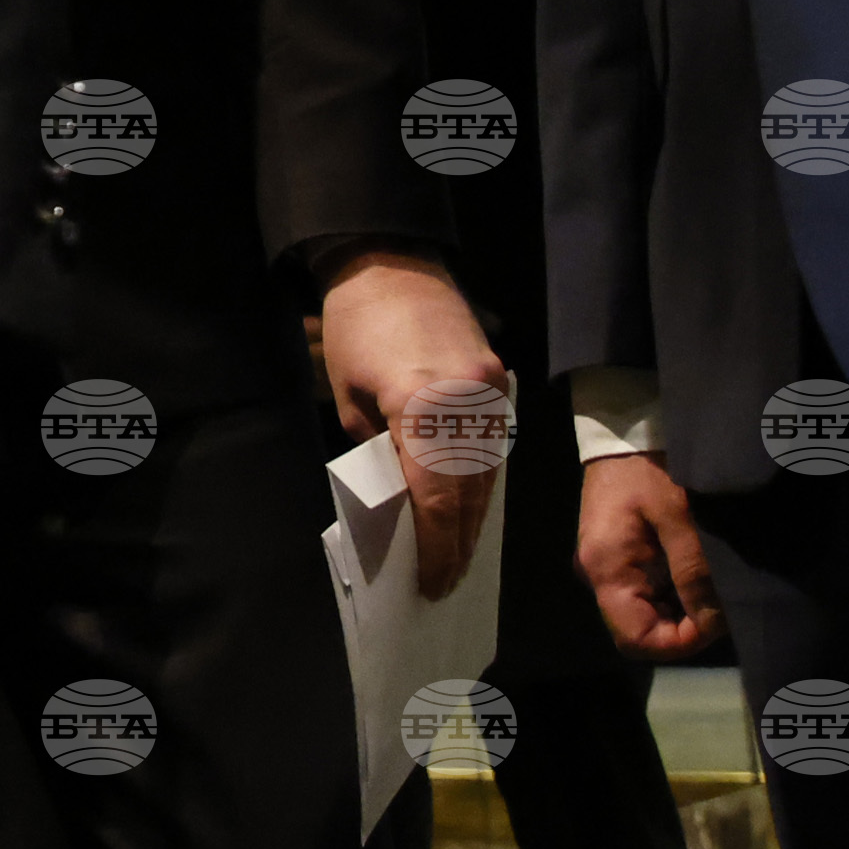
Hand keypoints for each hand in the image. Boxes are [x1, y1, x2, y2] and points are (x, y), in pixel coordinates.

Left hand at [316, 246, 508, 597]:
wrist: (391, 265)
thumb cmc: (356, 328)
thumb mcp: (350, 396)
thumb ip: (380, 450)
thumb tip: (400, 501)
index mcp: (423, 406)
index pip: (438, 497)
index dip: (436, 546)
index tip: (431, 582)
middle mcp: (468, 404)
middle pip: (471, 494)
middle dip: (458, 544)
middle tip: (445, 584)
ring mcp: (490, 394)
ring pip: (488, 476)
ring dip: (473, 520)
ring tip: (458, 559)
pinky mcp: (498, 386)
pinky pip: (492, 450)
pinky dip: (480, 485)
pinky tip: (469, 512)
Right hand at [579, 451, 723, 656]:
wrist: (624, 432)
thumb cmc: (648, 469)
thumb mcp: (677, 516)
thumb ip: (693, 571)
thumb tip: (713, 623)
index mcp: (607, 569)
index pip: (636, 638)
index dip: (679, 642)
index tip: (716, 623)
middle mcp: (599, 575)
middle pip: (642, 629)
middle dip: (687, 626)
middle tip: (724, 602)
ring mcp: (608, 567)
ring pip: (649, 613)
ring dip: (685, 609)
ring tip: (716, 585)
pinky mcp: (620, 556)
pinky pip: (649, 593)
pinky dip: (679, 593)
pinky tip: (700, 572)